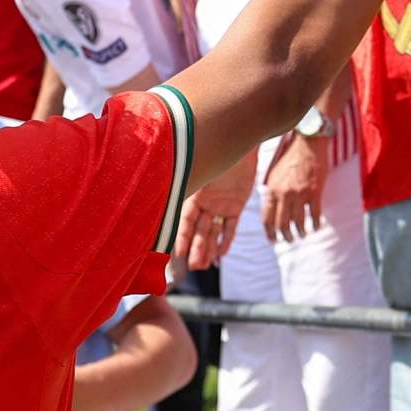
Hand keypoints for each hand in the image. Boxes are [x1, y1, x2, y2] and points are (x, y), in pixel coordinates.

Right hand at [175, 150, 255, 269]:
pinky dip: (226, 239)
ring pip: (213, 231)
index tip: (178, 254)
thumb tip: (166, 195)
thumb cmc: (221, 153)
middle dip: (197, 248)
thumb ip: (189, 184)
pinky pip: (230, 226)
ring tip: (205, 266)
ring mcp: (220, 205)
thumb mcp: (205, 170)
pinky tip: (222, 254)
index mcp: (194, 194)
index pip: (186, 221)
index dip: (182, 237)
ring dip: (209, 248)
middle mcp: (205, 202)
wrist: (244, 142)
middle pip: (199, 230)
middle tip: (194, 267)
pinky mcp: (236, 205)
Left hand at [260, 128, 328, 240]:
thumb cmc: (291, 156)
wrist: (308, 142)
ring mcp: (299, 193)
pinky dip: (315, 224)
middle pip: (282, 224)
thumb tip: (271, 209)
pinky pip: (314, 214)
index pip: (267, 217)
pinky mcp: (315, 191)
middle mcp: (283, 193)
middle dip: (285, 236)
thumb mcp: (274, 173)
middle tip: (289, 240)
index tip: (273, 240)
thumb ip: (272, 191)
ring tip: (303, 234)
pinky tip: (317, 227)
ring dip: (300, 232)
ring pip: (298, 222)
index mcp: (271, 189)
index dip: (269, 232)